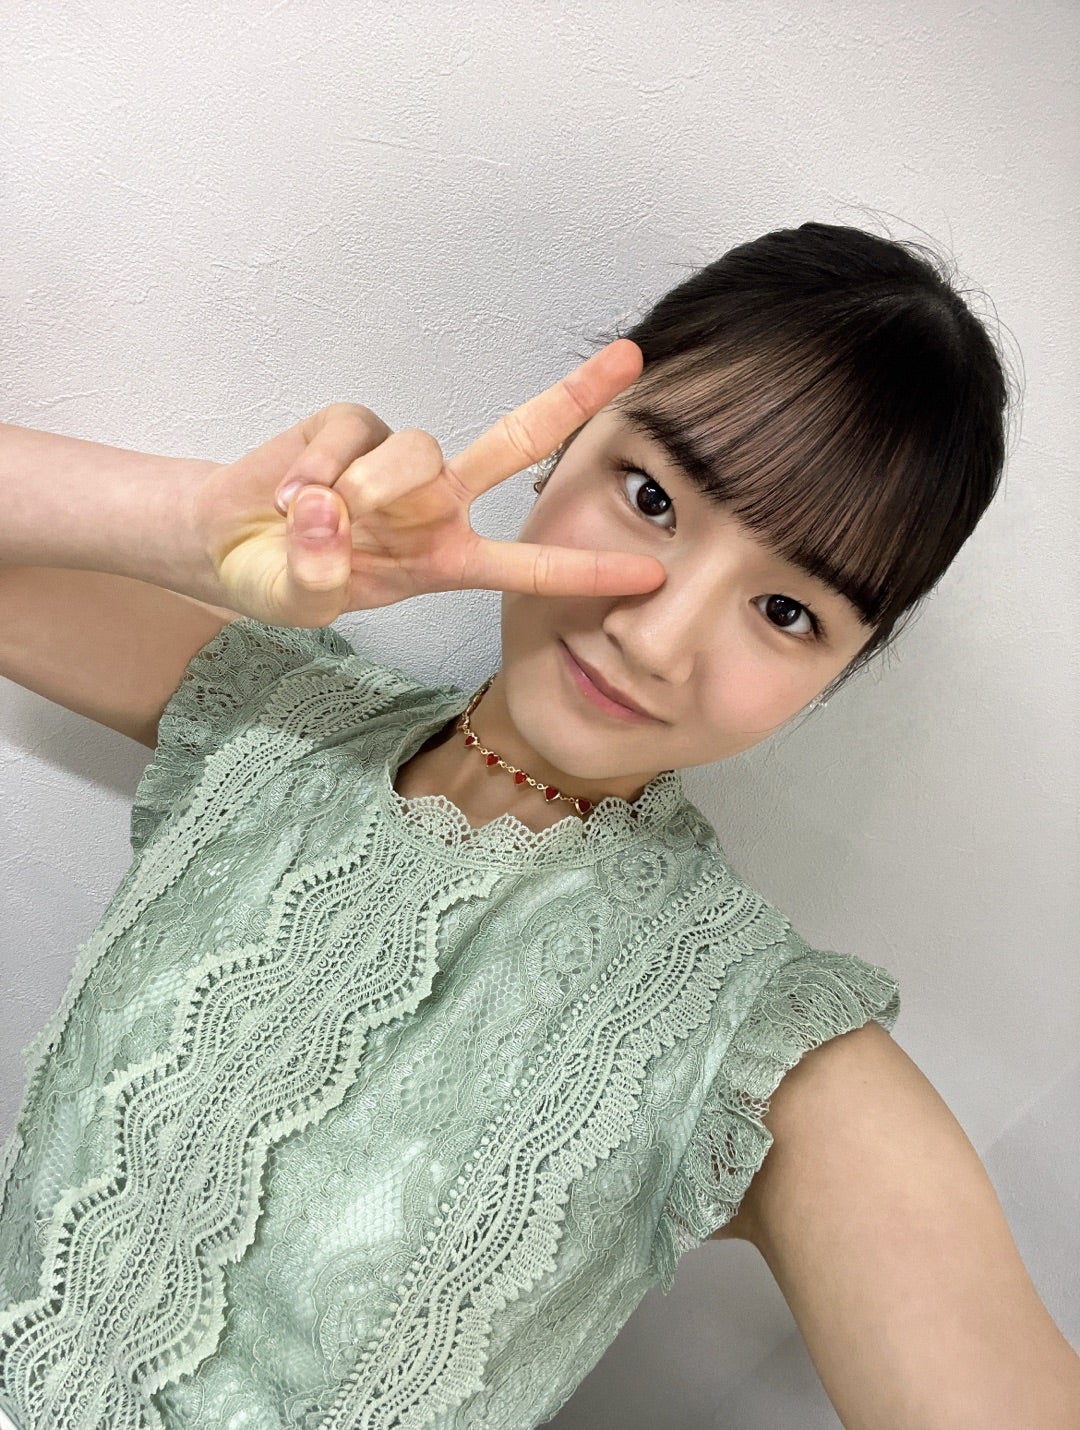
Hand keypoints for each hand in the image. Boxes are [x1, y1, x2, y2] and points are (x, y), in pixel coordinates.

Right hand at [192, 339, 666, 627]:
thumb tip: (331, 510)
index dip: (586, 570)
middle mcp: (434, 503)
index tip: (651, 571)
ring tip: (318, 522)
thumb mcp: (303, 603)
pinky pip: (350, 433)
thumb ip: (318, 576)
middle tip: (631, 358)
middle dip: (571, 400)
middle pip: (513, 443)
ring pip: (416, 453)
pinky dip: (316, 468)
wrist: (225, 545)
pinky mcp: (348, 425)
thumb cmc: (282, 580)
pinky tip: (287, 495)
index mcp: (446, 558)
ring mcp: (393, 460)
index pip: (526, 565)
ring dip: (369, 491)